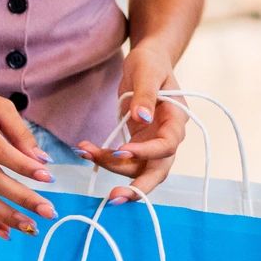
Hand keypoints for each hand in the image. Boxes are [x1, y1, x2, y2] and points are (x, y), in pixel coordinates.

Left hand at [77, 44, 187, 202]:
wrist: (147, 62)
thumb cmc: (151, 63)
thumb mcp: (147, 72)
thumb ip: (145, 95)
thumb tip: (144, 118)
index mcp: (176, 120)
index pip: (166, 146)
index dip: (146, 153)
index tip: (121, 151)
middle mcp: (168, 137)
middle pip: (158, 171)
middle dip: (137, 188)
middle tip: (114, 198)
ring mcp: (152, 143)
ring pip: (136, 168)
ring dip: (111, 166)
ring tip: (85, 152)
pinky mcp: (138, 144)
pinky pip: (123, 158)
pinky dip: (104, 157)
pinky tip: (85, 148)